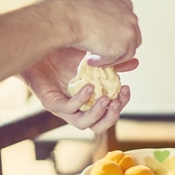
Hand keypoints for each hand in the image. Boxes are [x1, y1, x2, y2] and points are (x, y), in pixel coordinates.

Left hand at [21, 46, 135, 131]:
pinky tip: (89, 88)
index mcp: (89, 100)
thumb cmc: (64, 55)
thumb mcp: (94, 58)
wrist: (39, 48)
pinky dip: (80, 101)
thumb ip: (113, 63)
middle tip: (117, 102)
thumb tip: (135, 63)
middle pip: (98, 126)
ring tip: (106, 99)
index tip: (127, 89)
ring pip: (82, 124)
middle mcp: (77, 108)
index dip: (121, 105)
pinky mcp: (51, 102)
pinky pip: (67, 109)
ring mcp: (63, 107)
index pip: (108, 113)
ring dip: (97, 114)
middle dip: (111, 117)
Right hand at [66, 0, 141, 65]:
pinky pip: (115, 60)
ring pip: (127, 51)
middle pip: (132, 38)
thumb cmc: (75, 10)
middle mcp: (131, 18)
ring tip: (95, 58)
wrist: (70, 18)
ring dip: (111, 57)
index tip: (109, 39)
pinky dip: (104, 62)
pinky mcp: (123, 47)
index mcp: (125, 4)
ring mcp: (129, 33)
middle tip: (104, 52)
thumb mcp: (96, 4)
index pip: (128, 23)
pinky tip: (91, 60)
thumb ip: (106, 13)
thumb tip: (103, 24)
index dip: (119, 34)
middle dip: (120, 46)